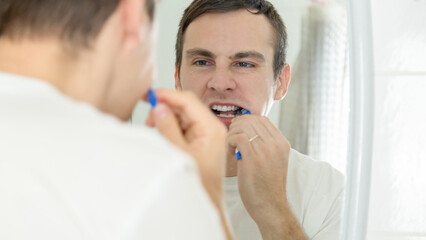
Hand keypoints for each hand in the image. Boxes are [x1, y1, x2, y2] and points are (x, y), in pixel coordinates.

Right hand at [145, 89, 226, 204]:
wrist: (207, 200)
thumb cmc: (199, 182)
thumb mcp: (180, 153)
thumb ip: (168, 128)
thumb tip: (159, 107)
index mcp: (211, 128)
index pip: (188, 100)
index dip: (168, 95)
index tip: (151, 95)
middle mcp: (211, 128)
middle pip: (185, 106)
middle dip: (165, 108)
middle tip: (149, 118)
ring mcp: (205, 133)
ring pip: (182, 115)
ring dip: (166, 118)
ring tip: (155, 129)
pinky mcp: (199, 140)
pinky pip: (182, 126)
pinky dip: (170, 127)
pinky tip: (162, 134)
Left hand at [227, 115, 290, 225]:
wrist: (271, 207)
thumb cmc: (267, 187)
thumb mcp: (273, 161)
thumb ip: (265, 146)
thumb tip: (246, 131)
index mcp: (282, 143)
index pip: (262, 119)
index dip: (246, 122)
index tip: (238, 132)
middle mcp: (276, 144)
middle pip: (251, 120)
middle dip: (237, 127)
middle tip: (231, 139)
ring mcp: (266, 151)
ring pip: (243, 127)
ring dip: (232, 134)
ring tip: (231, 147)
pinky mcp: (253, 159)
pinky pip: (237, 137)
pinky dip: (230, 141)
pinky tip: (230, 152)